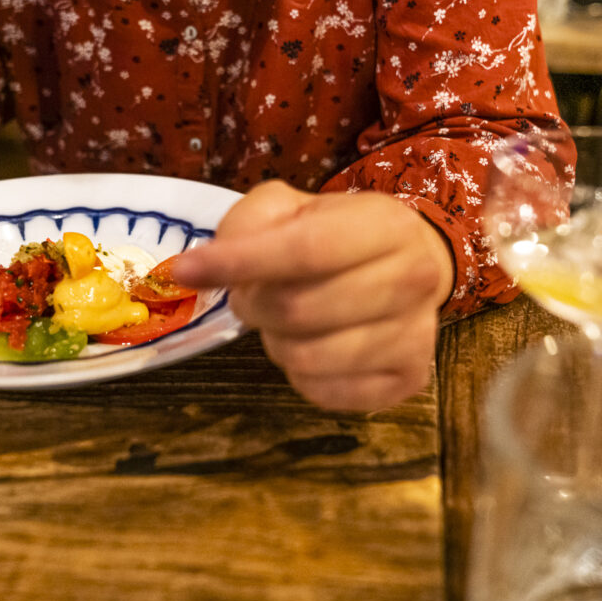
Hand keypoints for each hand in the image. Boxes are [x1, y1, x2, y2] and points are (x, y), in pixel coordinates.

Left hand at [174, 181, 453, 410]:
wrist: (411, 267)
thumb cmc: (340, 235)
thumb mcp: (294, 207)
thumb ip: (249, 223)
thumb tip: (202, 267)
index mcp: (386, 225)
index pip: (305, 249)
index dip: (239, 262)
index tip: (184, 270)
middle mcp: (414, 279)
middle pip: (299, 310)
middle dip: (254, 305)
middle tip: (251, 296)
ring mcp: (417, 336)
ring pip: (307, 357)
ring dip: (276, 341)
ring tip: (284, 322)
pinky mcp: (408, 380)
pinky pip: (324, 392)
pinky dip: (301, 375)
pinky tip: (312, 346)